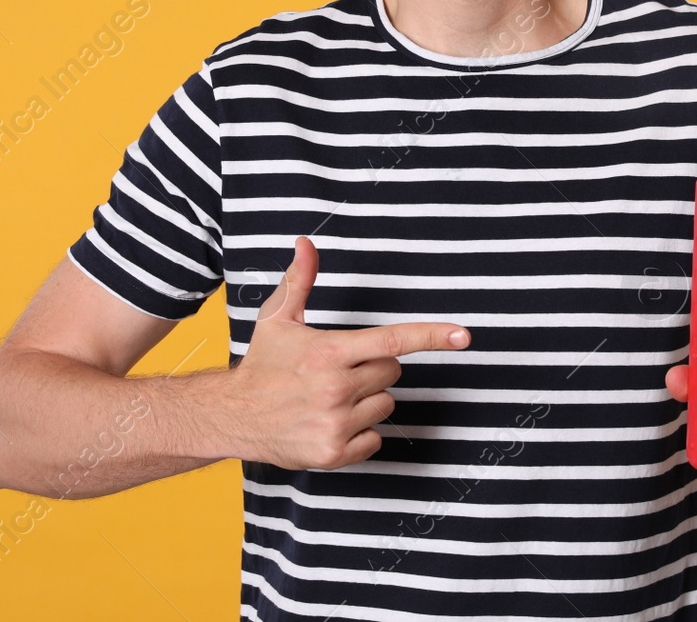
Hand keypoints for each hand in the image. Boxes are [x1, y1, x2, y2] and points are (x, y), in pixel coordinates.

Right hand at [226, 235, 471, 470]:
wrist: (233, 416)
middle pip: (393, 372)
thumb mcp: (278, 318)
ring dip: (367, 401)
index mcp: (329, 352)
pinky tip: (330, 423)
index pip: (392, 340)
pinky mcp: (334, 453)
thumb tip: (306, 243)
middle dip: (374, 368)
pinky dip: (360, 433)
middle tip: (339, 370)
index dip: (431, 335)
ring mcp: (336, 423)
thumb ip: (300, 280)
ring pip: (386, 405)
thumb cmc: (262, 364)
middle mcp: (335, 388)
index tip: (464, 336)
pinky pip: (375, 439)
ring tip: (330, 398)